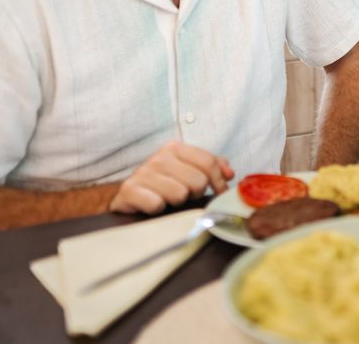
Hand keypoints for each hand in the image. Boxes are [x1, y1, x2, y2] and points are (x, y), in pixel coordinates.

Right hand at [109, 141, 234, 214]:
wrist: (129, 195)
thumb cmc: (163, 183)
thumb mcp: (187, 170)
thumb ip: (211, 167)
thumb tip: (229, 172)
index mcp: (175, 148)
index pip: (208, 162)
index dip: (219, 181)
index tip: (220, 193)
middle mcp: (159, 157)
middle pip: (197, 181)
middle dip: (194, 193)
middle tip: (185, 195)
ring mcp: (143, 172)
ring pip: (179, 194)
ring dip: (176, 202)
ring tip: (168, 199)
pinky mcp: (130, 190)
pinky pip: (156, 204)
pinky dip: (158, 209)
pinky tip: (154, 205)